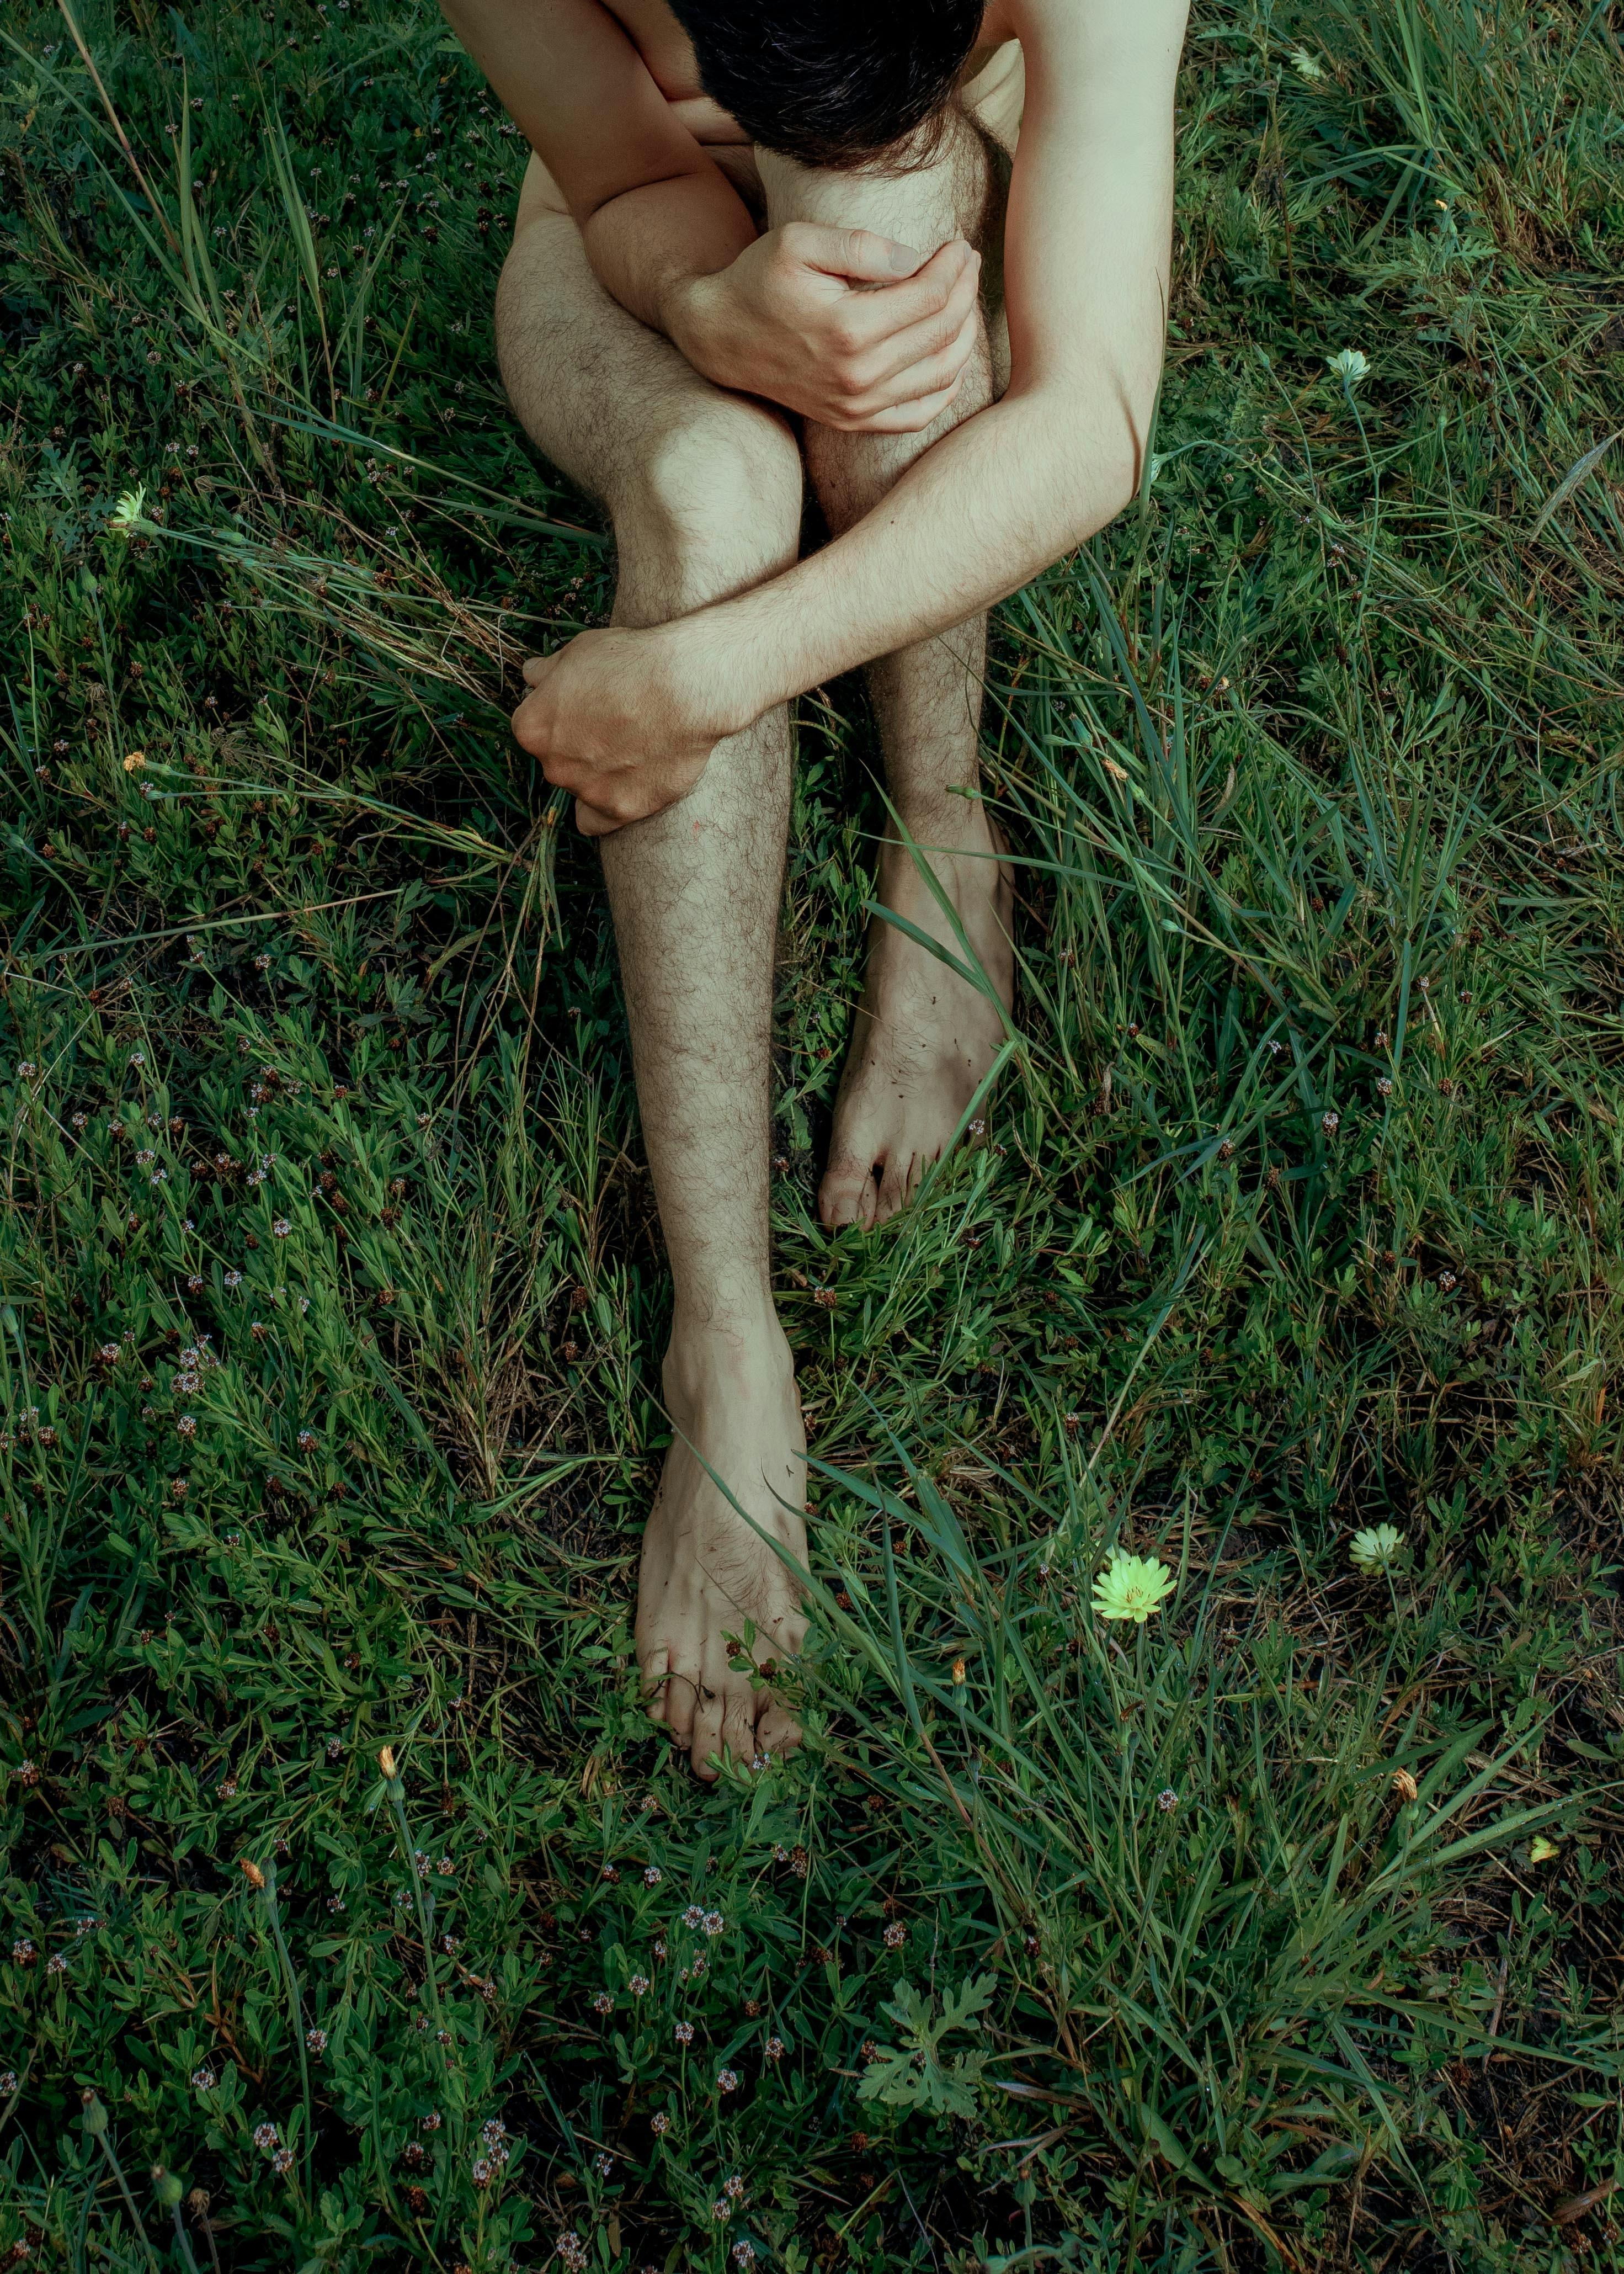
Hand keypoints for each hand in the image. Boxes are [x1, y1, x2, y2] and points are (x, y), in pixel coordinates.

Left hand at [509, 627, 726, 836]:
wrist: (683, 688)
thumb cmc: (630, 663)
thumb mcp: (578, 650)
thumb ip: (548, 671)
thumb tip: (533, 676)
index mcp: (533, 728)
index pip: (535, 728)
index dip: (561, 714)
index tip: (586, 707)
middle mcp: (552, 766)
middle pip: (558, 760)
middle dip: (578, 747)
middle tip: (613, 726)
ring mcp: (586, 791)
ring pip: (580, 788)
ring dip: (597, 774)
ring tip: (634, 749)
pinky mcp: (621, 810)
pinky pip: (598, 821)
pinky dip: (606, 809)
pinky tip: (623, 790)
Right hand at [673, 224, 981, 432]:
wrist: (720, 337)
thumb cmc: (760, 280)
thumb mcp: (800, 242)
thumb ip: (863, 246)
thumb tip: (917, 259)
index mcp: (849, 329)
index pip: (930, 295)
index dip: (954, 267)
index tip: (958, 245)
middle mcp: (858, 376)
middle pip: (942, 332)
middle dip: (965, 291)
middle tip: (967, 264)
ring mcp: (857, 406)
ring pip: (941, 373)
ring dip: (964, 334)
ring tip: (963, 301)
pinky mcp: (854, 421)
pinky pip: (919, 414)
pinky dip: (946, 386)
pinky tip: (950, 354)